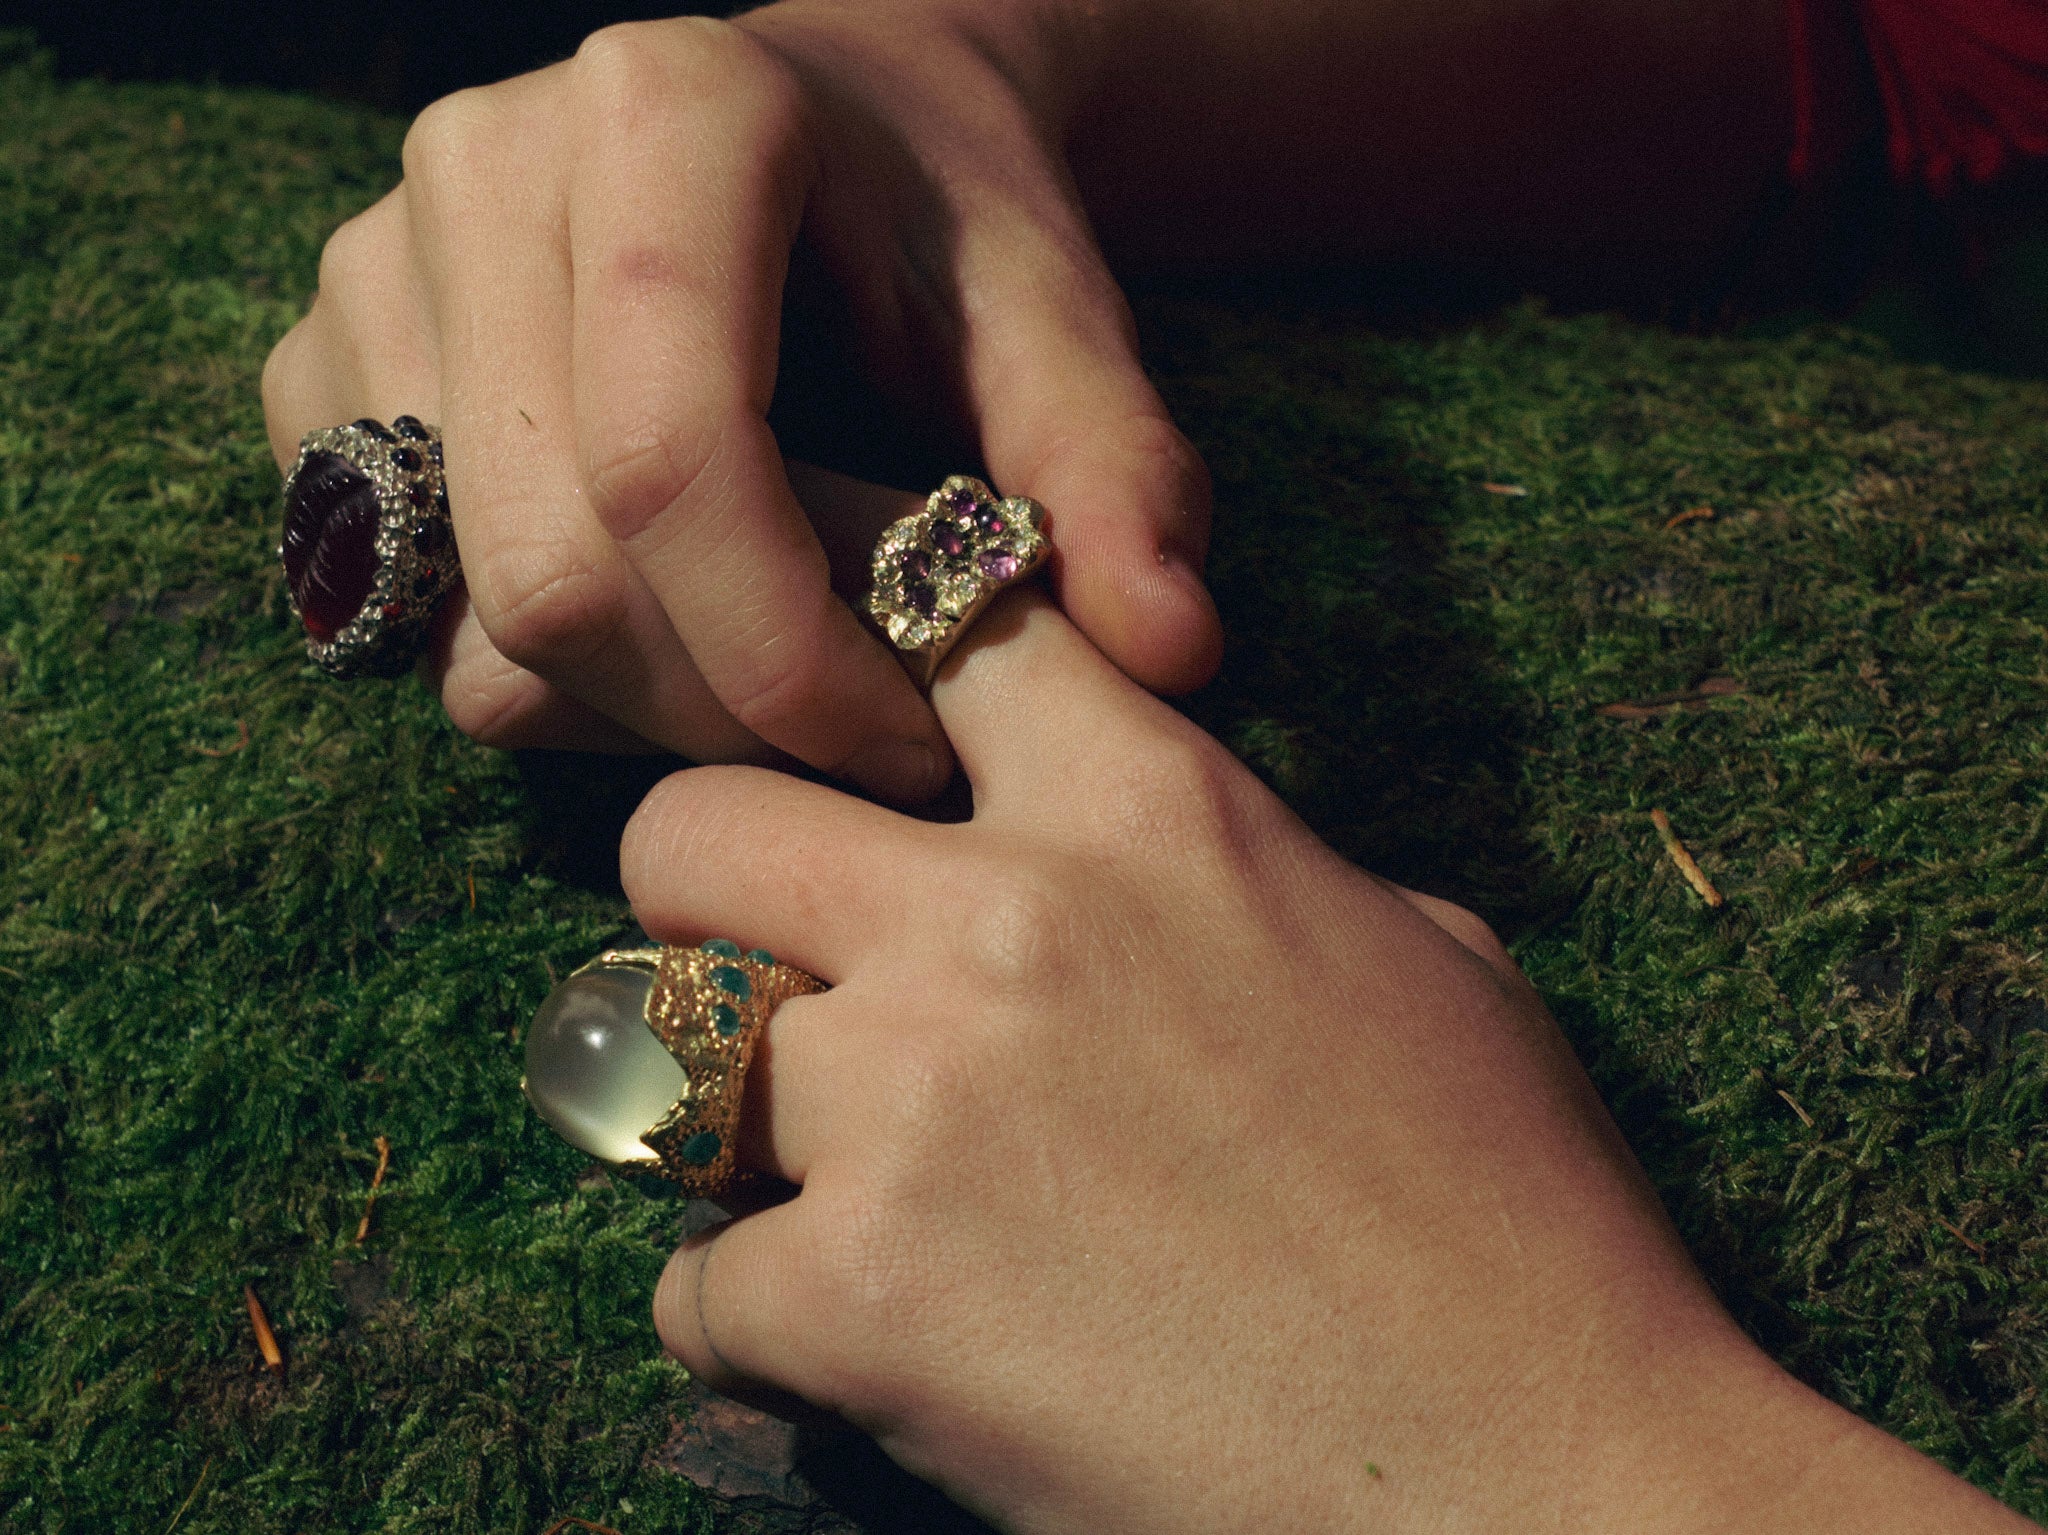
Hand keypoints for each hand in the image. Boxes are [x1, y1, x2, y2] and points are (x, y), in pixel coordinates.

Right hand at [260, 3, 1221, 801]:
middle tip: (864, 738)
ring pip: (472, 620)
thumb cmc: (944, 223)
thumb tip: (1173, 651)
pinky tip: (672, 625)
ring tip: (781, 672)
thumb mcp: (1052, 316)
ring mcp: (378, 267)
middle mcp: (481, 167)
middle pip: (553, 569)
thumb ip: (1114, 471)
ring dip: (642, 712)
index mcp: (665, 114)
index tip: (907, 742)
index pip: (670, 456)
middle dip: (722, 713)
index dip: (785, 653)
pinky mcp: (322, 366)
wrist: (831, 126)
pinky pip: (403, 612)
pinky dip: (546, 676)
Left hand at [622, 582, 2029, 1530]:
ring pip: (665, 1056)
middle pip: (694, 824)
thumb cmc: (1510, 1216)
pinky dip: (754, 1318)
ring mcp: (912, 1102)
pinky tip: (863, 1343)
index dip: (868, 669)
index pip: (932, 625)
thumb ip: (1246, 866)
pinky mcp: (857, 1296)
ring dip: (731, 1122)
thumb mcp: (1417, 959)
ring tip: (831, 1185)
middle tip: (769, 975)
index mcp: (1155, 810)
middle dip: (702, 894)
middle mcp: (1003, 918)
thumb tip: (1156, 862)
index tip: (850, 734)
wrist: (1538, 1471)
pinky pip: (695, 1280)